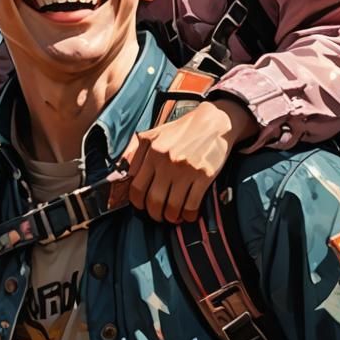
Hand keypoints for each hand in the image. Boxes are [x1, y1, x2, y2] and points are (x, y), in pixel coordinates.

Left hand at [112, 97, 257, 223]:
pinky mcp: (204, 175)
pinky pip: (192, 205)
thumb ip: (136, 151)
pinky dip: (189, 216)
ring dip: (171, 217)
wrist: (214, 122)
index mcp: (152, 152)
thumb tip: (125, 172)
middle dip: (155, 214)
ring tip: (173, 216)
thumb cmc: (182, 130)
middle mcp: (166, 161)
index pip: (136, 188)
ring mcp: (186, 169)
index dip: (138, 203)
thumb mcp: (154, 133)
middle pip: (153, 201)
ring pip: (172, 207)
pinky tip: (189, 214)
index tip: (143, 207)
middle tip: (159, 215)